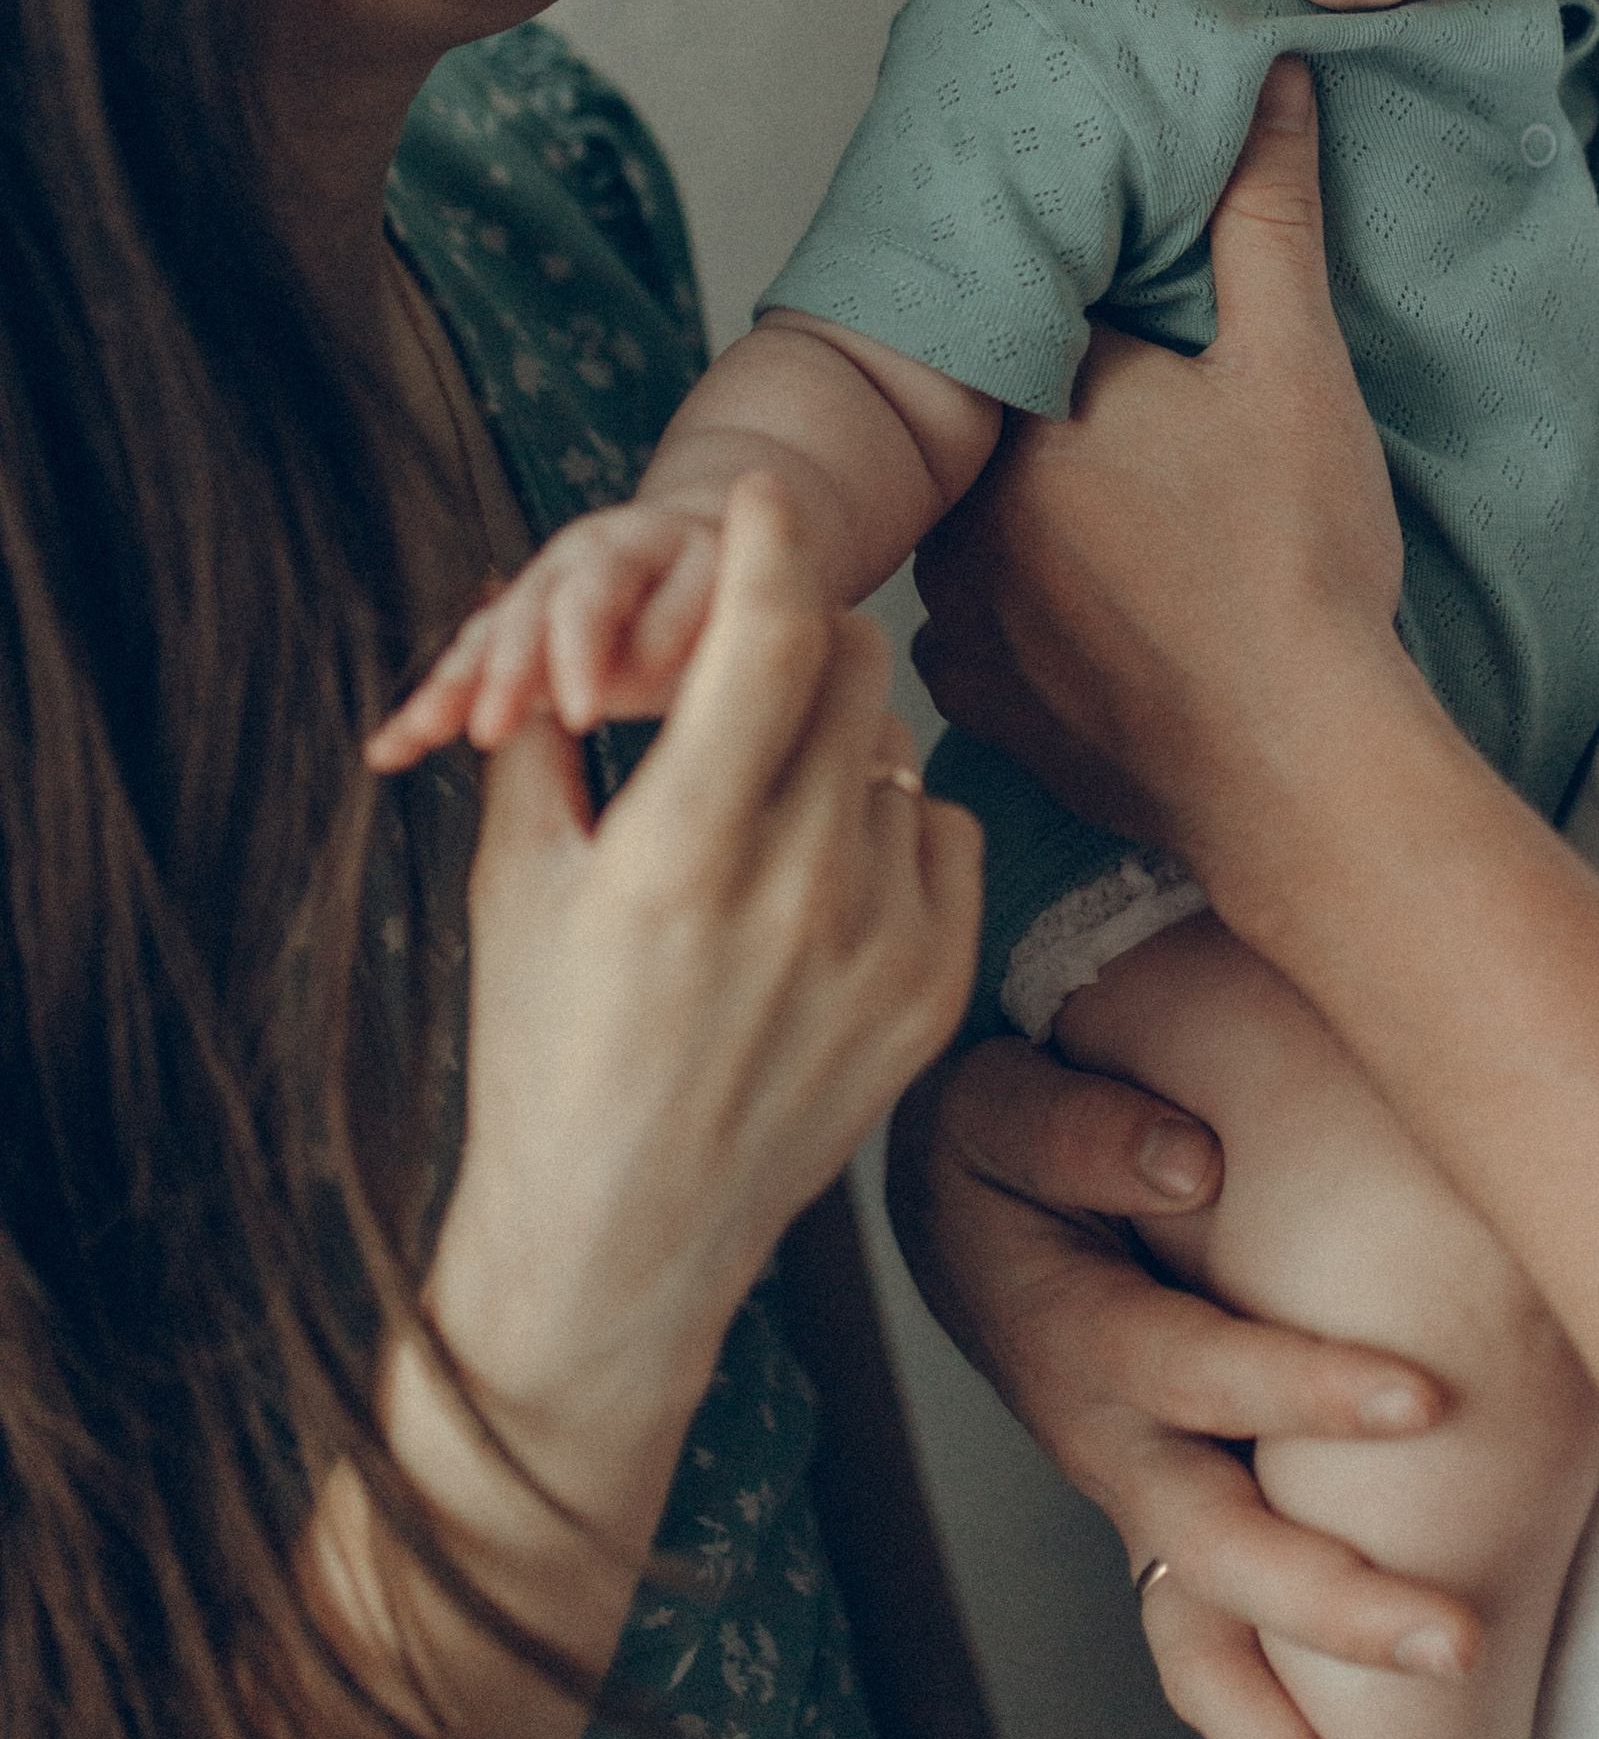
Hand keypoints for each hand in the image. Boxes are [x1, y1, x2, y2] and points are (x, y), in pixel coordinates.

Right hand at [427, 478, 981, 1441]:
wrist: (619, 1240)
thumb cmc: (546, 1050)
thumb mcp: (519, 879)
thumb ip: (545, 726)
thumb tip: (552, 592)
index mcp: (680, 857)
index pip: (767, 637)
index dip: (771, 540)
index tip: (764, 498)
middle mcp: (798, 896)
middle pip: (850, 664)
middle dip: (797, 633)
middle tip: (747, 661)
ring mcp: (882, 949)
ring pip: (890, 745)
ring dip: (829, 741)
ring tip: (759, 812)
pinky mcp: (935, 994)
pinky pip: (939, 829)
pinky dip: (885, 827)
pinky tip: (817, 879)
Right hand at [887, 1039, 1478, 1738]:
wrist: (952, 1196)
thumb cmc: (1003, 1143)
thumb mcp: (1006, 1108)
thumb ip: (1087, 1128)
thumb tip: (1197, 1162)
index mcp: (1075, 1334)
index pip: (1195, 1366)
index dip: (1299, 1385)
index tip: (1425, 1398)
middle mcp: (1107, 1444)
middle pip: (1210, 1550)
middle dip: (1330, 1610)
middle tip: (1458, 1645)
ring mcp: (1135, 1502)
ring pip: (1196, 1651)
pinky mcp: (1163, 1529)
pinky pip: (1203, 1665)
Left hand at [910, 59, 1407, 868]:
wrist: (1298, 767)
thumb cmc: (1298, 561)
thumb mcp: (1296, 366)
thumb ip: (1266, 220)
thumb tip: (1272, 85)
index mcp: (1026, 404)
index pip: (1038, 328)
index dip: (1103, 337)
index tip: (1153, 358)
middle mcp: (961, 505)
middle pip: (1007, 433)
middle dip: (1069, 434)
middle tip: (1163, 459)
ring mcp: (958, 614)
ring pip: (987, 533)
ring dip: (1041, 532)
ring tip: (1143, 546)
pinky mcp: (979, 705)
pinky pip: (984, 635)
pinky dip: (1037, 626)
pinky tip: (1111, 627)